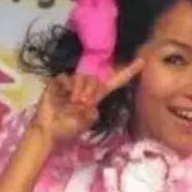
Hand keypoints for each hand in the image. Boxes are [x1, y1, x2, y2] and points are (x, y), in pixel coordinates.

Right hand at [30, 58, 144, 144]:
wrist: (49, 130)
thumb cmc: (68, 129)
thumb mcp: (86, 123)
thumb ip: (92, 113)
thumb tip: (91, 103)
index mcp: (97, 96)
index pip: (115, 81)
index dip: (128, 72)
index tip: (142, 61)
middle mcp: (87, 87)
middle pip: (96, 78)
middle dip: (91, 90)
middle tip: (82, 103)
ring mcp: (72, 83)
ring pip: (83, 76)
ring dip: (79, 90)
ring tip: (72, 102)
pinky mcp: (59, 81)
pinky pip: (66, 77)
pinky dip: (66, 87)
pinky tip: (62, 96)